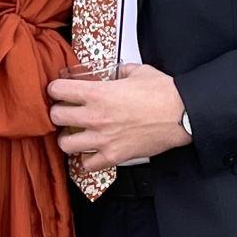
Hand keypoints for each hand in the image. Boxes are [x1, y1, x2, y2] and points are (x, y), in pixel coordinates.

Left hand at [48, 65, 187, 175]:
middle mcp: (95, 116)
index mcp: (97, 93)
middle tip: (65, 113)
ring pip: (65, 144)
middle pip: (56, 117)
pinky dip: (87, 160)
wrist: (181, 115)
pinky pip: (87, 165)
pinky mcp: (113, 156)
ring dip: (68, 139)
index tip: (59, 92)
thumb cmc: (163, 93)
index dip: (55, 90)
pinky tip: (92, 153)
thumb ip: (121, 71)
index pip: (58, 91)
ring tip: (75, 135)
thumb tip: (118, 73)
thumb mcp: (139, 71)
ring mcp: (102, 139)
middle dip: (58, 114)